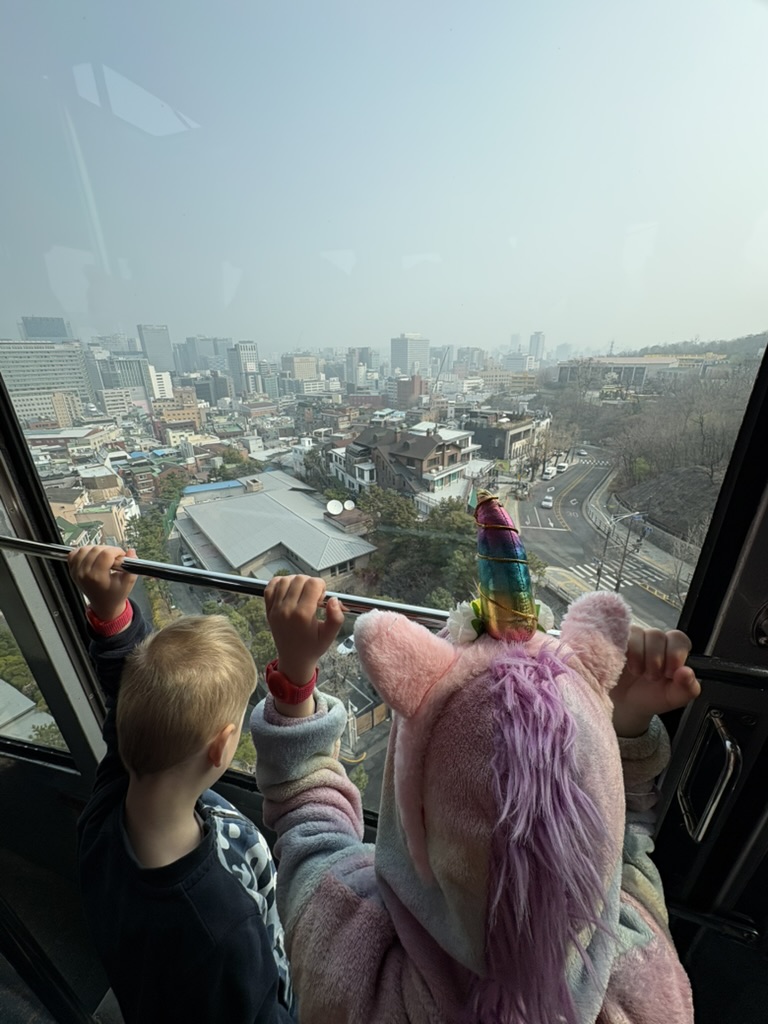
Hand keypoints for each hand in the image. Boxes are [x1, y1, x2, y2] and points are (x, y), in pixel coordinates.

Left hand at [68, 545, 136, 623]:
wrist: (104, 605)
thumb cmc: (115, 595)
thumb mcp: (128, 583)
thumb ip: (131, 567)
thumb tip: (131, 551)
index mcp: (98, 577)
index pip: (106, 554)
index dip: (117, 551)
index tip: (121, 556)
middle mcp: (84, 574)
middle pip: (96, 549)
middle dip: (108, 550)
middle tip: (114, 557)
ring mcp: (76, 572)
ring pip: (84, 549)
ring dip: (96, 549)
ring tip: (103, 556)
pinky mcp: (72, 571)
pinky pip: (73, 554)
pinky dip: (82, 552)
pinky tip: (91, 556)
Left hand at [264, 575, 344, 690]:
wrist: (293, 659)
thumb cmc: (312, 647)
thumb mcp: (330, 635)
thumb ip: (336, 617)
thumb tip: (333, 599)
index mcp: (303, 615)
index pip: (313, 584)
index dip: (321, 586)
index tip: (322, 597)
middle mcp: (287, 609)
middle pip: (299, 579)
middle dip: (310, 583)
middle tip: (313, 597)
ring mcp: (275, 609)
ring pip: (285, 580)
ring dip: (296, 582)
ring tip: (302, 593)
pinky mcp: (268, 609)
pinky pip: (270, 587)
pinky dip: (280, 583)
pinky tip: (289, 591)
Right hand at [611, 626, 700, 737]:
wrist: (625, 704)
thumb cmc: (651, 697)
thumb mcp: (673, 697)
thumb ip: (687, 688)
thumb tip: (687, 672)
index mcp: (673, 650)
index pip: (678, 639)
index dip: (675, 654)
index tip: (669, 673)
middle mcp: (654, 641)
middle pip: (658, 636)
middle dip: (655, 660)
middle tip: (651, 678)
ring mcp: (634, 638)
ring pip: (639, 634)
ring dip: (639, 656)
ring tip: (637, 673)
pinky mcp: (616, 639)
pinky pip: (622, 636)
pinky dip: (626, 652)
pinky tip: (624, 665)